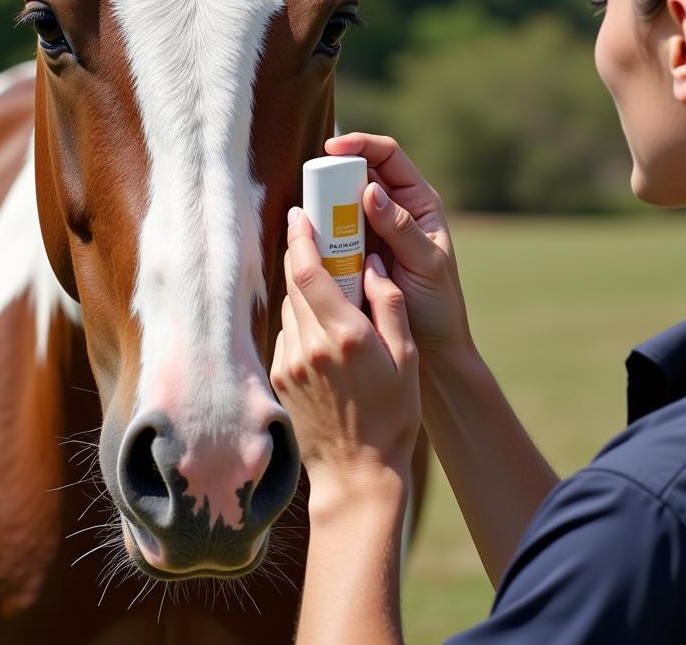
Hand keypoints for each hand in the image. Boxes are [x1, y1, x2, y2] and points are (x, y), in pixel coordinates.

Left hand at [271, 209, 419, 504]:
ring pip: (289, 306)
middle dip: (303, 253)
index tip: (301, 213)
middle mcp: (309, 346)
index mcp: (344, 336)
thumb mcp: (405, 357)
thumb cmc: (392, 415)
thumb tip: (373, 261)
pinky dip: (302, 319)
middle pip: (293, 282)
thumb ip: (390, 304)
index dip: (301, 237)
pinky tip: (324, 329)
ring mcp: (290, 363)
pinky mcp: (280, 377)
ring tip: (330, 287)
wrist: (357, 473)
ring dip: (304, 288)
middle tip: (318, 234)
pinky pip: (288, 332)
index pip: (308, 272)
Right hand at [326, 132, 472, 364]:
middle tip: (312, 190)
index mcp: (418, 202)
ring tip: (308, 218)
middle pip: (358, 175)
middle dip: (333, 175)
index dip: (360, 145)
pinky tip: (309, 241)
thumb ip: (402, 229)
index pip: (388, 156)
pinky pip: (332, 235)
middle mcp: (394, 210)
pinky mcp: (354, 256)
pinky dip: (320, 234)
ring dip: (323, 206)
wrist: (433, 351)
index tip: (332, 149)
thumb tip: (372, 190)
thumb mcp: (428, 265)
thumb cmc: (439, 306)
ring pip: (341, 204)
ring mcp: (372, 232)